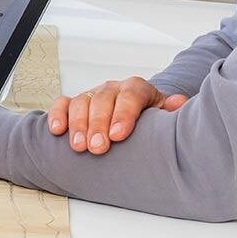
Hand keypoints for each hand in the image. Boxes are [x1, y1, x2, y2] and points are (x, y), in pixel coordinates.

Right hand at [46, 76, 188, 154]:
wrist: (138, 115)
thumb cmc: (150, 120)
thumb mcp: (164, 116)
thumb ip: (171, 111)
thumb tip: (179, 103)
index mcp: (137, 89)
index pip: (131, 95)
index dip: (123, 114)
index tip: (118, 136)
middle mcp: (113, 88)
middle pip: (103, 100)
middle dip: (98, 125)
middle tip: (98, 148)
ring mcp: (92, 95)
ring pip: (81, 102)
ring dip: (78, 125)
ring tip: (79, 147)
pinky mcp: (75, 104)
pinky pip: (63, 104)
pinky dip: (58, 115)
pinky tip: (57, 130)